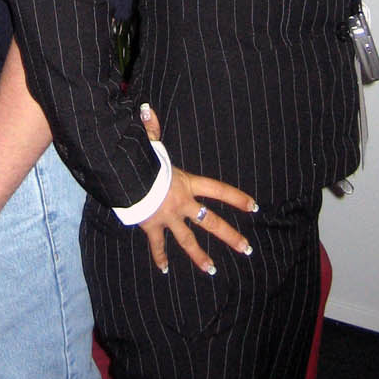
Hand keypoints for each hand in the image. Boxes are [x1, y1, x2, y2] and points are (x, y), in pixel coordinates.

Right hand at [136, 103, 256, 276]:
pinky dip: (160, 257)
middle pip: (211, 222)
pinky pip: (157, 245)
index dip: (237, 198)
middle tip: (247, 249)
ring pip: (188, 241)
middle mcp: (182, 203)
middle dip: (230, 236)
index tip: (254, 207)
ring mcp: (168, 217)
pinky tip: (165, 270)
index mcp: (186, 183)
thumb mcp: (149, 143)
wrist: (124, 178)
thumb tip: (146, 108)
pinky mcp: (152, 226)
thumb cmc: (139, 159)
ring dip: (200, 257)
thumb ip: (151, 128)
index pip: (218, 190)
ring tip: (212, 269)